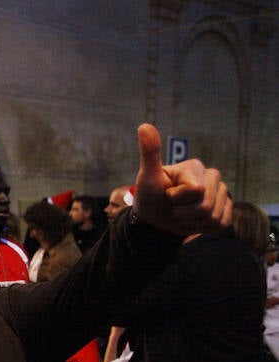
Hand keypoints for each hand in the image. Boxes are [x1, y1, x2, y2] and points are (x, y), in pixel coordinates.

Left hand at [133, 123, 231, 237]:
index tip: (168, 195)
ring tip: (182, 214)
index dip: (177, 198)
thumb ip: (149, 153)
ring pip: (213, 216)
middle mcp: (212, 177)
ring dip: (192, 222)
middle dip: (184, 212)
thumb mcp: (147, 176)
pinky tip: (193, 221)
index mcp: (195, 167)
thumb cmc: (150, 197)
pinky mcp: (225, 210)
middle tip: (173, 207)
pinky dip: (202, 228)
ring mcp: (221, 193)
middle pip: (205, 205)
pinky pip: (220, 224)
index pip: (196, 190)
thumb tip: (144, 126)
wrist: (155, 221)